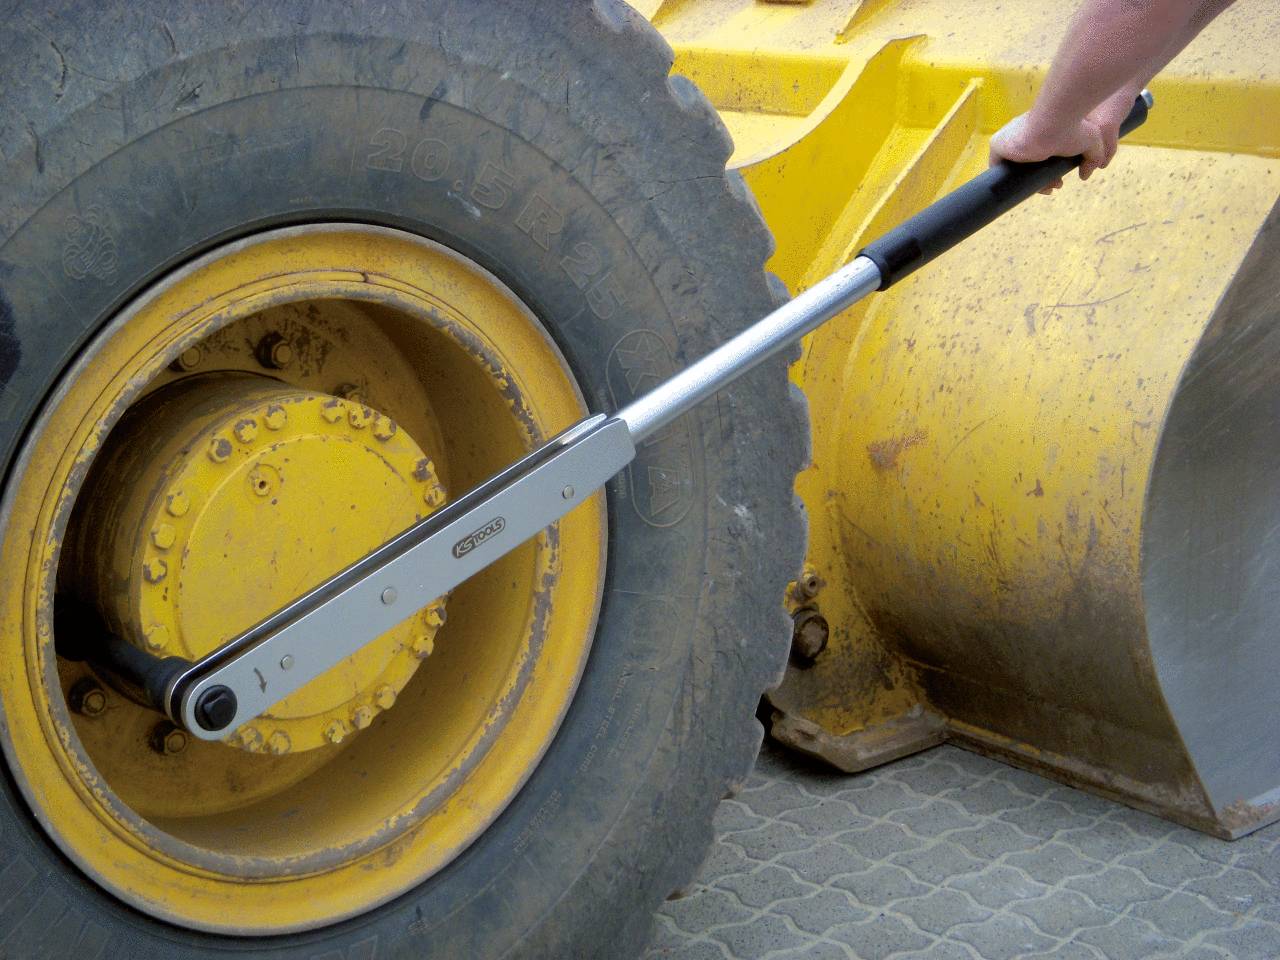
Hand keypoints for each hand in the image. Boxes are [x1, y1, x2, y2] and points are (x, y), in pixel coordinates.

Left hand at [988, 84, 1138, 193]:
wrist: (1054, 122)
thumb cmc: (1073, 127)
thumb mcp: (1091, 142)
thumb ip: (1093, 157)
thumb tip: (1087, 174)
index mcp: (1041, 130)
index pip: (1041, 156)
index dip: (1050, 172)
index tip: (1059, 182)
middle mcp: (1024, 135)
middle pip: (1029, 166)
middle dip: (1043, 180)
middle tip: (1055, 186)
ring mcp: (1009, 140)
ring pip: (1016, 170)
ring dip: (1030, 183)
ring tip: (1047, 189)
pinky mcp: (997, 145)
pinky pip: (998, 168)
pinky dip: (1007, 180)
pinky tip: (1022, 189)